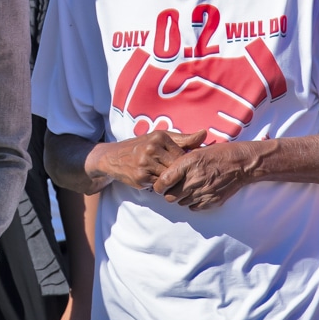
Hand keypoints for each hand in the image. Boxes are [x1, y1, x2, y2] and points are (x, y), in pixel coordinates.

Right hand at [92, 129, 206, 190]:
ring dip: (171, 181)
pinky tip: (158, 182)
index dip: (185, 163)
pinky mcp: (141, 178)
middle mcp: (152, 149)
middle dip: (180, 173)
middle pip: (177, 166)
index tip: (186, 167)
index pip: (183, 154)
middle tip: (181, 176)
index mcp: (160, 137)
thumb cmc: (142, 145)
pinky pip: (159, 185)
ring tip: (171, 180)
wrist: (115, 157)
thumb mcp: (161, 137)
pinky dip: (161, 185)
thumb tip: (204, 134)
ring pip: (169, 177)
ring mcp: (145, 164)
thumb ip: (184, 139)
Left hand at [153, 140, 256, 210]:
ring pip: (181, 203)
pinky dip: (193, 202)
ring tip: (189, 188)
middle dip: (169, 193)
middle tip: (174, 188)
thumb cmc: (219, 154)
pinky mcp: (210, 202)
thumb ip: (180, 162)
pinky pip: (193, 207)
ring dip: (182, 198)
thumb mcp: (197, 150)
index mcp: (187, 164)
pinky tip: (198, 193)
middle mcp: (193, 180)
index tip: (161, 184)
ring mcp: (202, 192)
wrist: (241, 164)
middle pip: (170, 197)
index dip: (159, 185)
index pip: (163, 182)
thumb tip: (166, 171)